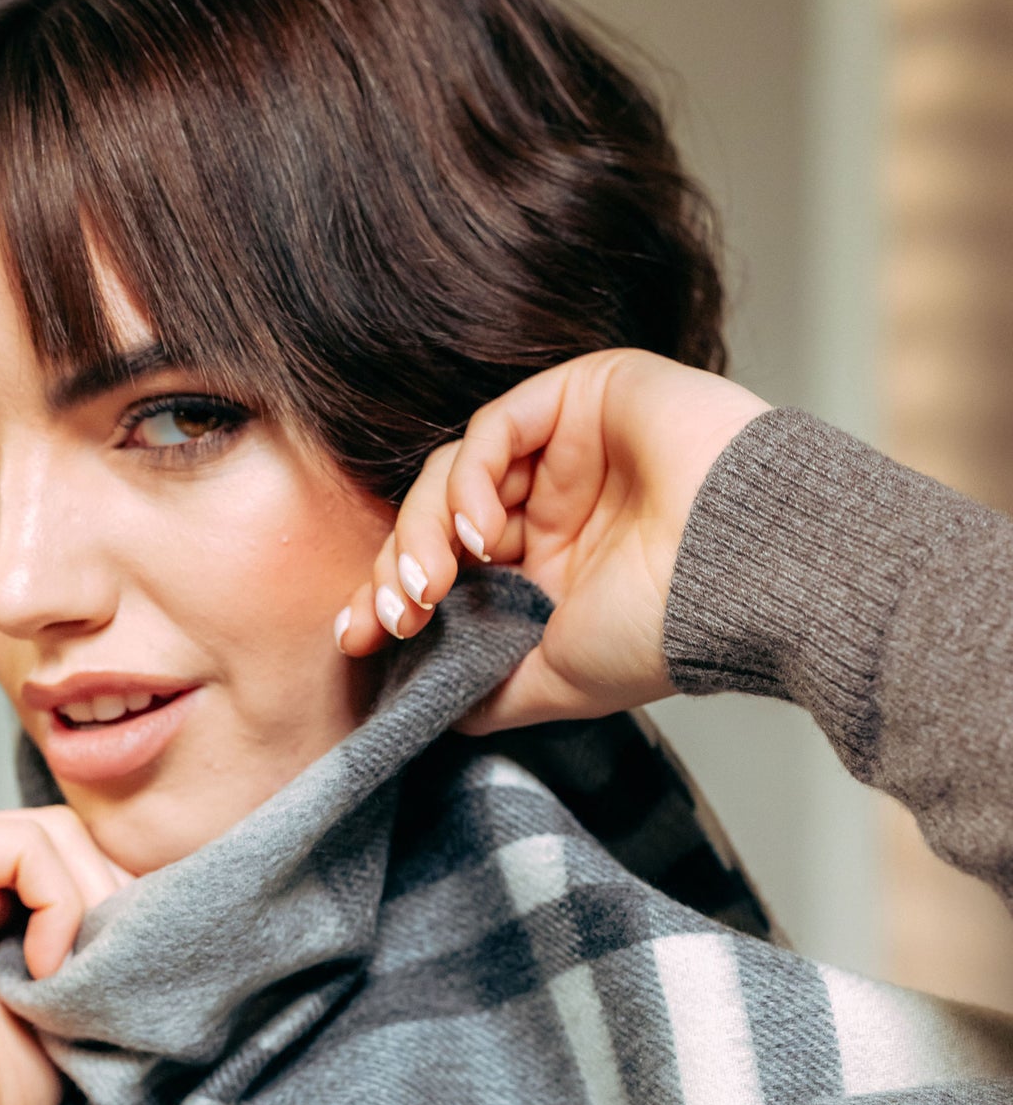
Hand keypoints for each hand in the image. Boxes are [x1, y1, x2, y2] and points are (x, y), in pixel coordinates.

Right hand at [0, 807, 129, 1104]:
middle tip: (105, 977)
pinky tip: (43, 972)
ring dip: (87, 905)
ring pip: (50, 833)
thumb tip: (162, 886)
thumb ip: (87, 929)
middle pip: (66, 834)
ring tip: (72, 982)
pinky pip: (21, 844)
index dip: (116, 899)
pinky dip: (57, 904)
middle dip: (107, 898)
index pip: (72, 850)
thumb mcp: (66, 994)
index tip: (126, 969)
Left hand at [336, 349, 769, 728]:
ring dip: (426, 530)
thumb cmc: (668, 632)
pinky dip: (468, 481)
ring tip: (437, 583)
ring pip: (452, 473)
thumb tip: (429, 706)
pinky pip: (491, 428)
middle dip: (400, 570)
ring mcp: (567, 452)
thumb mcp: (557, 681)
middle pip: (436, 520)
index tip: (356, 641)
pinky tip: (481, 532)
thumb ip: (490, 688)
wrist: (748, 578)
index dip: (390, 599)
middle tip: (396, 615)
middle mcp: (555, 509)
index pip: (446, 571)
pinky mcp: (582, 398)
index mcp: (552, 571)